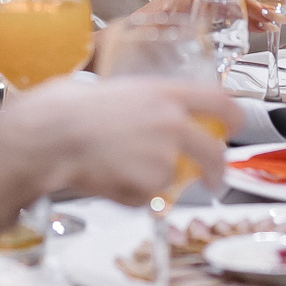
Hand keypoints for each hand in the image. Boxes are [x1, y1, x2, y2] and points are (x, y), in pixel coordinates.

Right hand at [2, 75, 240, 202]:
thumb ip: (144, 100)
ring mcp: (163, 156)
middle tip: (212, 178)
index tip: (235, 126)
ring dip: (157, 180)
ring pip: (175, 177)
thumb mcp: (115, 88)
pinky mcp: (149, 185)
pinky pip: (149, 197)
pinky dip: (134, 196)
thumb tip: (150, 108)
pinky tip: (110, 179)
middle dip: (216, 169)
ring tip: (122, 168)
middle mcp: (172, 123)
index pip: (219, 101)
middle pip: (213, 150)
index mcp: (165, 93)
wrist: (50, 137)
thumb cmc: (68, 108)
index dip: (233, 116)